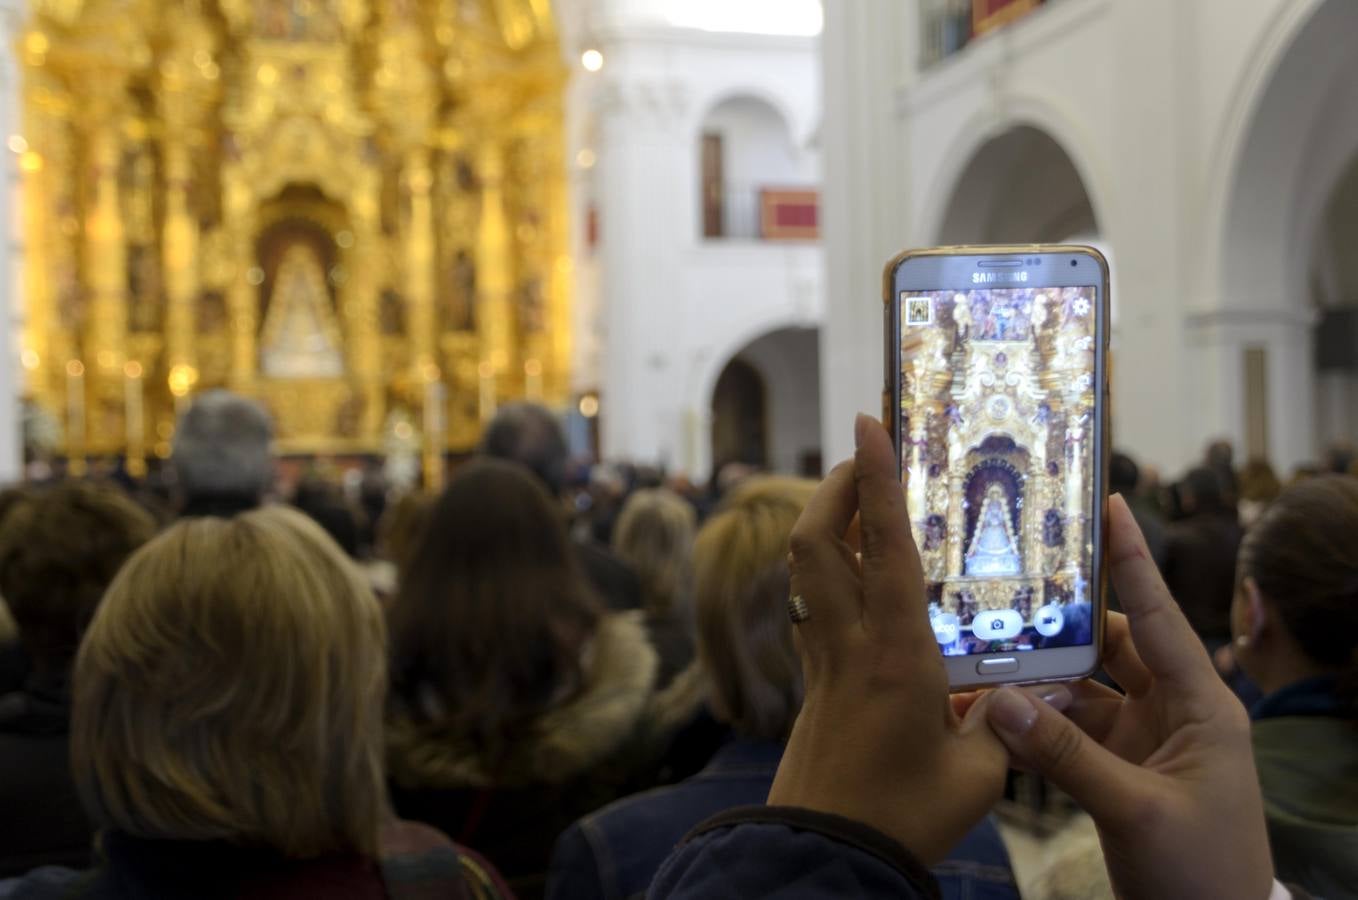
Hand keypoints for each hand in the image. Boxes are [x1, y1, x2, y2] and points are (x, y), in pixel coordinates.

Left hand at [767, 414, 1007, 863]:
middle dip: (836, 486)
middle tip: (868, 454)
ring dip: (828, 521)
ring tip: (865, 499)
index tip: (872, 422)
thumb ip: (1007, 722)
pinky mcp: (814, 682)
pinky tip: (861, 576)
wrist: (825, 854)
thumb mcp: (979, 775)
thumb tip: (1030, 691)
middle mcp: (848, 644)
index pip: (883, 546)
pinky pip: (814, 604)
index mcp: (894, 654)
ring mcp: (822, 661)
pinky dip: (831, 570)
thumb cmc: (902, 817)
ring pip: (807, 569)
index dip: (878, 478)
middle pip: (816, 540)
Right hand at [983, 495, 1272, 899]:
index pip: (1162, 617)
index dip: (1134, 560)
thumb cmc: (1200, 872)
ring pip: (1082, 688)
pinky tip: (991, 713)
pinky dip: (1033, 723)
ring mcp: (1144, 740)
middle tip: (1010, 583)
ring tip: (984, 652)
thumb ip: (1064, 755)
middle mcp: (1174, 711)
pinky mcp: (1119, 769)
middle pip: (1111, 645)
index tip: (1111, 503)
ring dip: (1037, 679)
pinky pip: (1069, 730)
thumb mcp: (1135, 811)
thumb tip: (998, 700)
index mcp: (1202, 707)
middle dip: (1060, 622)